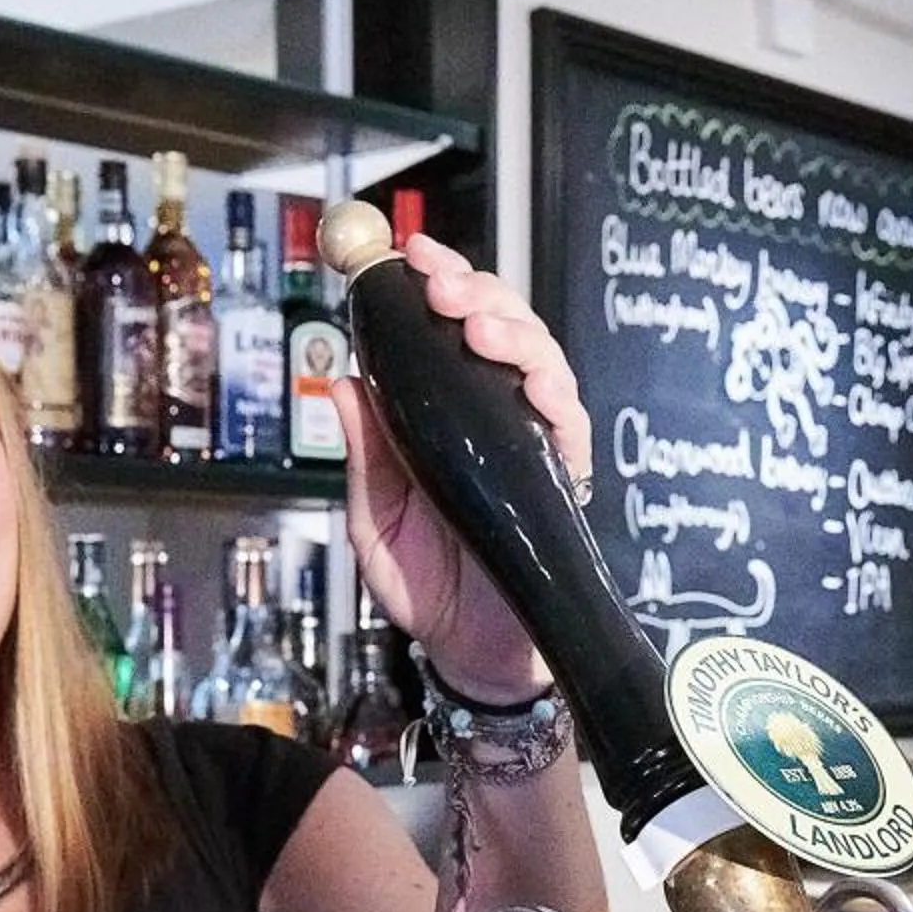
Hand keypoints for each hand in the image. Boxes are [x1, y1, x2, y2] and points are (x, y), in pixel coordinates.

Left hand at [337, 230, 593, 704]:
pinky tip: (534, 387)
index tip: (411, 257)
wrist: (473, 654)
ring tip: (479, 325)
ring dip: (512, 332)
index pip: (446, 330)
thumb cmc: (429, 587)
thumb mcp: (374, 518)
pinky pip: (569, 427)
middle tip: (442, 286)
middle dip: (474, 292)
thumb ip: (365, 454)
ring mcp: (530, 445)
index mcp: (442, 416)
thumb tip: (342, 382)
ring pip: (539, 361)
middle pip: (500, 327)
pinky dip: (555, 399)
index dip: (436, 282)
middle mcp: (491, 419)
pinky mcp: (561, 480)